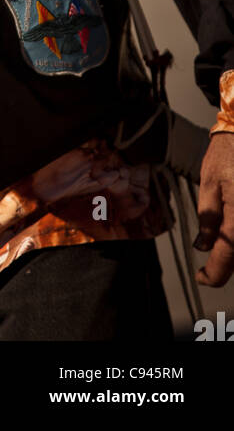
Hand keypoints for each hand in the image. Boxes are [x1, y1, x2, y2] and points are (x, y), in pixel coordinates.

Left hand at [194, 132, 233, 286]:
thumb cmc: (227, 155)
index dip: (212, 275)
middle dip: (225, 264)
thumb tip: (204, 247)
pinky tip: (231, 229)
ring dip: (233, 251)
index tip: (201, 277)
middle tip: (210, 265)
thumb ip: (208, 220)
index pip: (226, 259)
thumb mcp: (208, 185)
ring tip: (219, 249)